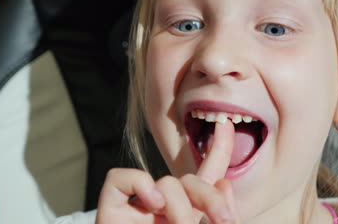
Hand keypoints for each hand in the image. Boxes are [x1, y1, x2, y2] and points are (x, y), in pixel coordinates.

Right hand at [95, 121, 238, 223]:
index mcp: (187, 214)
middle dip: (211, 198)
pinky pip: (123, 177)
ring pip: (166, 182)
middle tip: (223, 223)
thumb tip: (227, 182)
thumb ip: (218, 214)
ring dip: (180, 208)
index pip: (205, 177)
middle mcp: (163, 206)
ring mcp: (137, 206)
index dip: (219, 148)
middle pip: (191, 179)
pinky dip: (140, 186)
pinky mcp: (110, 207)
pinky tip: (151, 207)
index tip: (227, 124)